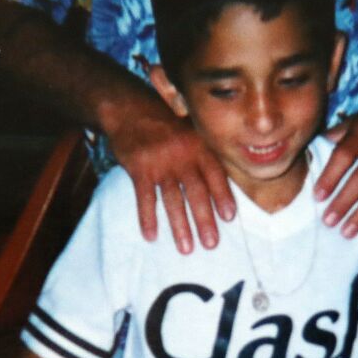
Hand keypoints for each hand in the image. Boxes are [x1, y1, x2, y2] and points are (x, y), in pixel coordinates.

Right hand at [102, 93, 235, 252]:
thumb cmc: (164, 123)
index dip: (222, 195)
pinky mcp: (139, 169)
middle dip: (204, 220)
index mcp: (198, 145)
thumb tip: (222, 185)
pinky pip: (145, 198)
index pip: (215, 174)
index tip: (229, 217)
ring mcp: (160, 162)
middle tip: (211, 244)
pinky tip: (151, 236)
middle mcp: (182, 155)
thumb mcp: (189, 129)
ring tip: (186, 248)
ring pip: (172, 199)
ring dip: (180, 226)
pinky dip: (147, 218)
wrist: (128, 108)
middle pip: (196, 192)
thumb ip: (204, 153)